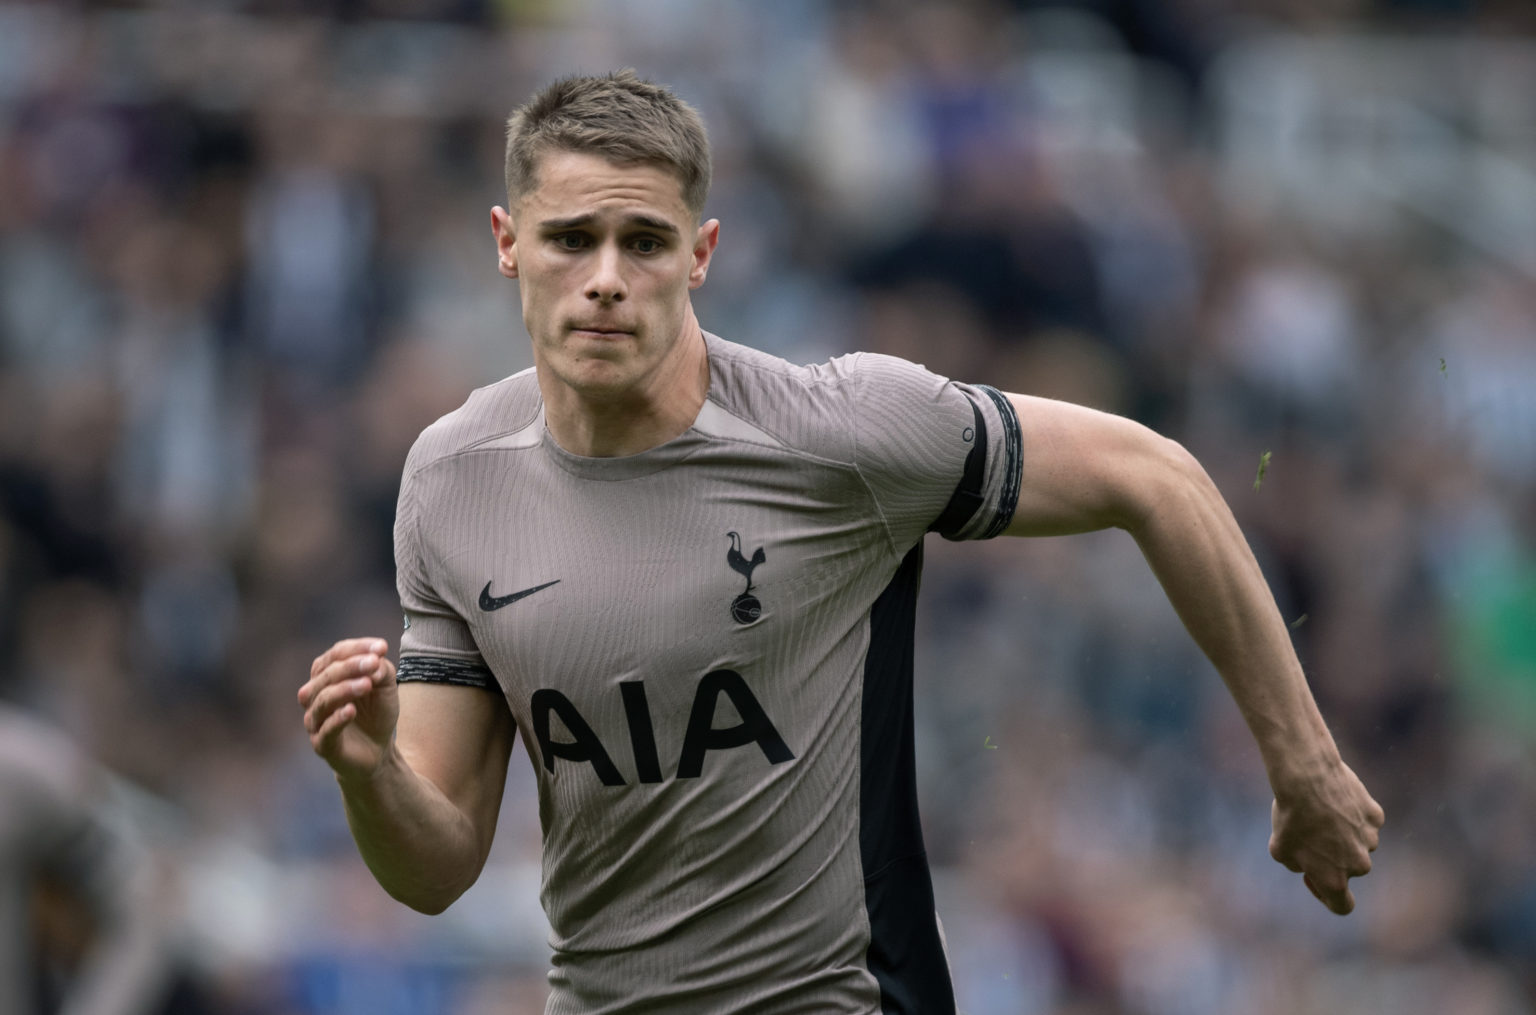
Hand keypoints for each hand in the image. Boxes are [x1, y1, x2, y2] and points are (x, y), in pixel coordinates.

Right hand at [299, 637, 399, 782]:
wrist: (378, 751)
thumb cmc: (376, 713)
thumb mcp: (385, 686)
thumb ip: (381, 670)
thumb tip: (374, 661)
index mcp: (326, 676)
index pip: (335, 655)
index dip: (357, 648)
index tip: (382, 647)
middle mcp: (314, 696)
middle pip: (326, 675)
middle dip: (351, 666)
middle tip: (374, 662)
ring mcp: (315, 720)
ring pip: (323, 700)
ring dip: (344, 689)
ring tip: (366, 684)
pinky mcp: (322, 744)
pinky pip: (325, 730)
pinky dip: (337, 718)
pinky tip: (351, 710)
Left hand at [1268, 759, 1383, 913]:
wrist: (1307, 778)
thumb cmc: (1290, 816)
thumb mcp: (1279, 850)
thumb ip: (1299, 866)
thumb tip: (1310, 864)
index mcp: (1335, 880)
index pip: (1342, 906)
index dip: (1324, 895)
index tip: (1312, 877)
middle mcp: (1359, 865)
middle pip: (1347, 868)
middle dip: (1331, 857)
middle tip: (1308, 833)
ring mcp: (1371, 840)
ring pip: (1357, 843)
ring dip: (1342, 834)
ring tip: (1318, 812)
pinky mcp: (1376, 816)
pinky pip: (1364, 821)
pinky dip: (1352, 814)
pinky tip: (1334, 799)